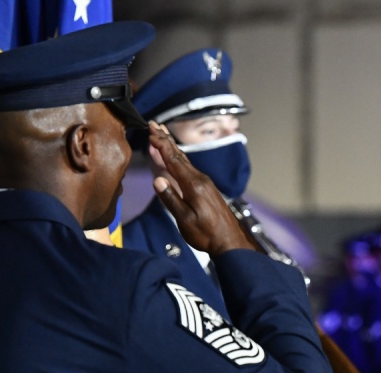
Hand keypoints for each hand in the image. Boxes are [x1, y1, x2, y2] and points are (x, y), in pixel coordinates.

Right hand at [148, 122, 257, 256]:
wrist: (229, 242)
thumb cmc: (206, 234)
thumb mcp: (185, 219)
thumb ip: (171, 199)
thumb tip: (157, 180)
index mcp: (193, 185)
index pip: (174, 160)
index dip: (161, 145)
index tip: (150, 131)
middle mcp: (200, 180)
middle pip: (179, 156)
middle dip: (165, 140)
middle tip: (154, 124)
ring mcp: (205, 183)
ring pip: (185, 161)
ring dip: (172, 147)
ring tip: (162, 135)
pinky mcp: (206, 189)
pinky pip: (189, 168)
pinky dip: (178, 159)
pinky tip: (175, 159)